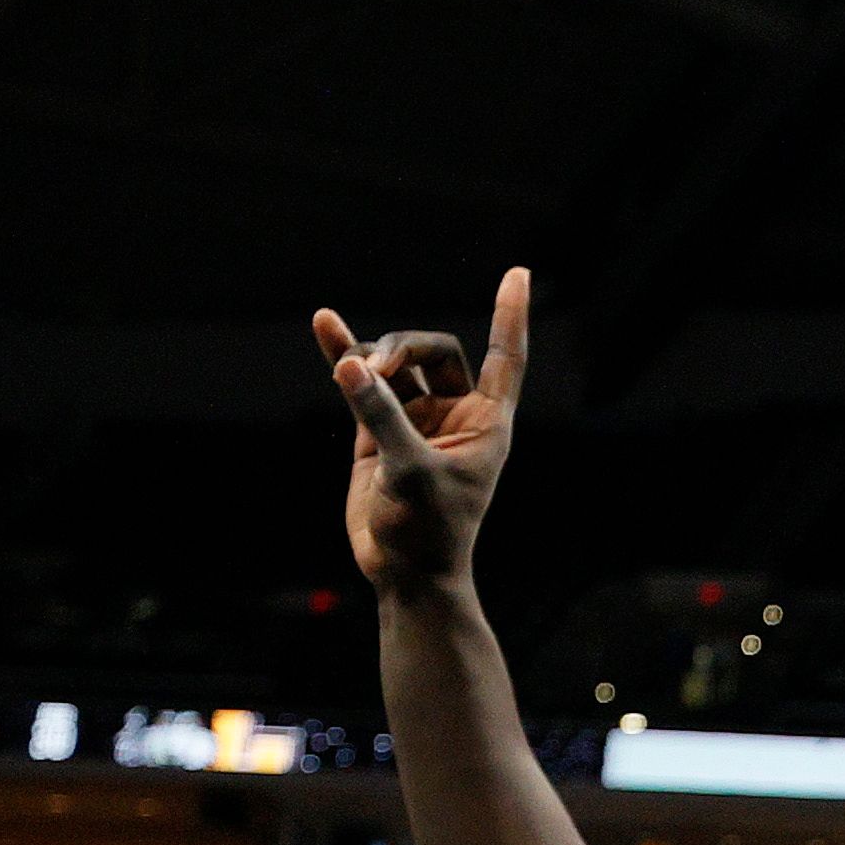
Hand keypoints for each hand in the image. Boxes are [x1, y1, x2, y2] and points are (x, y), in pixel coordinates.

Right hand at [310, 272, 526, 598]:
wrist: (403, 571)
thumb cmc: (428, 529)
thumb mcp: (409, 470)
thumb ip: (380, 416)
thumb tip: (351, 364)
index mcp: (487, 420)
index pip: (506, 355)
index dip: (510, 315)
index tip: (519, 273)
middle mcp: (454, 414)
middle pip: (433, 352)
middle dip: (403, 347)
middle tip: (375, 365)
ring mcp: (414, 420)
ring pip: (394, 366)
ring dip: (370, 356)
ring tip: (350, 369)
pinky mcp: (376, 432)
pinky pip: (360, 385)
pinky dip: (344, 355)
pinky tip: (325, 323)